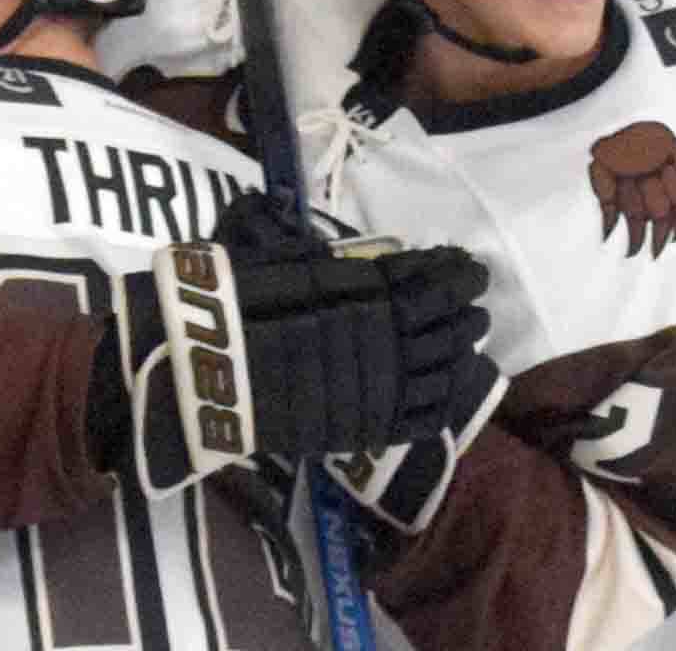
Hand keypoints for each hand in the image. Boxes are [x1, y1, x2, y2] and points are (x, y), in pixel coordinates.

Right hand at [129, 190, 496, 494]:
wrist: (204, 368)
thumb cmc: (230, 300)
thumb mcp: (276, 258)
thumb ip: (318, 257)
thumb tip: (339, 250)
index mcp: (366, 286)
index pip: (428, 275)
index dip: (452, 270)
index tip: (465, 264)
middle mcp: (386, 333)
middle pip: (448, 320)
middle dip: (465, 309)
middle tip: (472, 303)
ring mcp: (383, 383)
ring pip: (445, 366)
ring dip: (462, 349)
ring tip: (469, 339)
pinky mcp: (370, 425)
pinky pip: (424, 414)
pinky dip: (441, 399)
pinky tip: (444, 388)